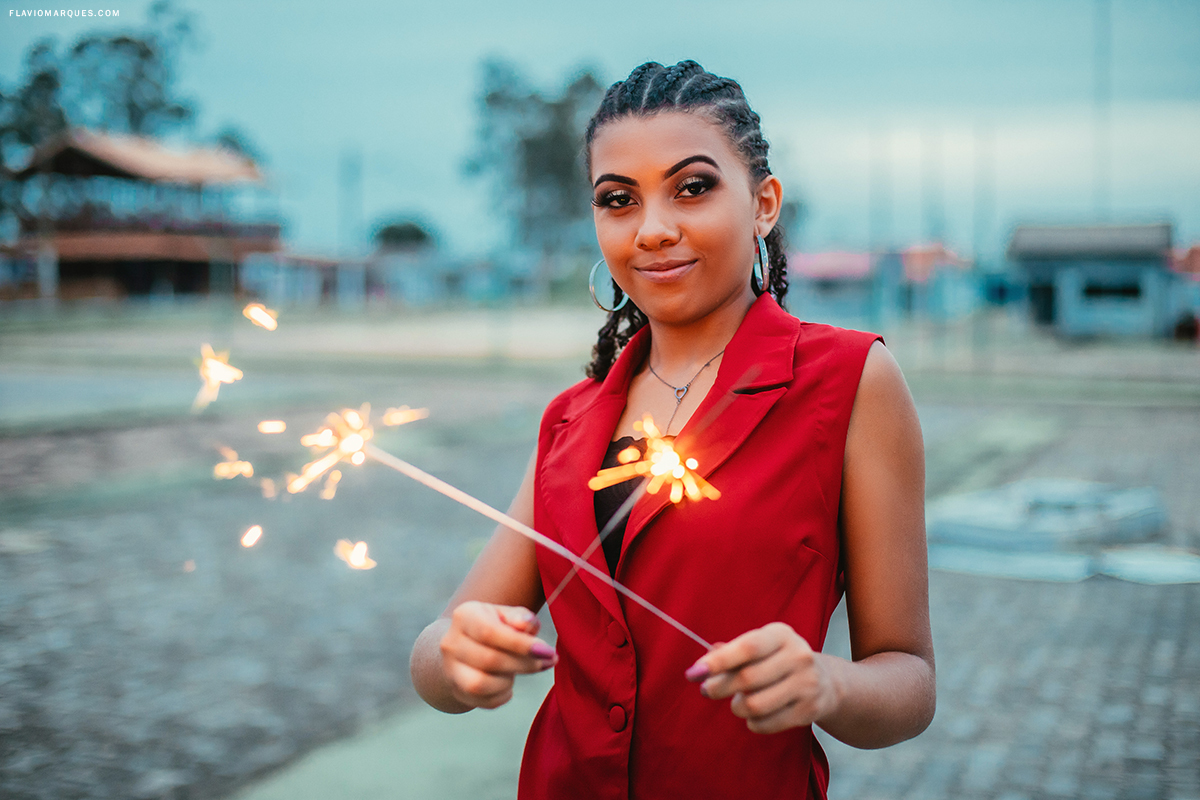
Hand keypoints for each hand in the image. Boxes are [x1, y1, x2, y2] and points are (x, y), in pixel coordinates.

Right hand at [439, 601, 556, 709]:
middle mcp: (451, 642)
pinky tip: (508, 684)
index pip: (490, 632)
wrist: (465, 646)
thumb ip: (521, 618)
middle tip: (547, 661)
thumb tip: (527, 626)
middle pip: (490, 660)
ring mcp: (451, 669)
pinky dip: (503, 695)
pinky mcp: (457, 690)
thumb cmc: (495, 627)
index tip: (548, 651)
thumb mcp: (508, 615)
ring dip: (508, 681)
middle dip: (524, 664)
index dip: (521, 645)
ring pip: (481, 684)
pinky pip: (484, 701)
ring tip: (519, 671)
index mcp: (465, 616)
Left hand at [685, 622, 839, 733]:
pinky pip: (766, 723)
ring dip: (737, 707)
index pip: (747, 648)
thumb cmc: (778, 661)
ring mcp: (806, 684)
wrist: (824, 682)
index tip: (693, 672)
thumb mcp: (760, 647)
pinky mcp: (809, 710)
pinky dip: (752, 723)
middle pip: (747, 679)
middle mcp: (798, 656)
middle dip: (719, 687)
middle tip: (706, 690)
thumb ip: (729, 654)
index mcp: (781, 634)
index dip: (718, 661)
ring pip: (755, 705)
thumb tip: (699, 668)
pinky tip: (753, 715)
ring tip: (737, 702)